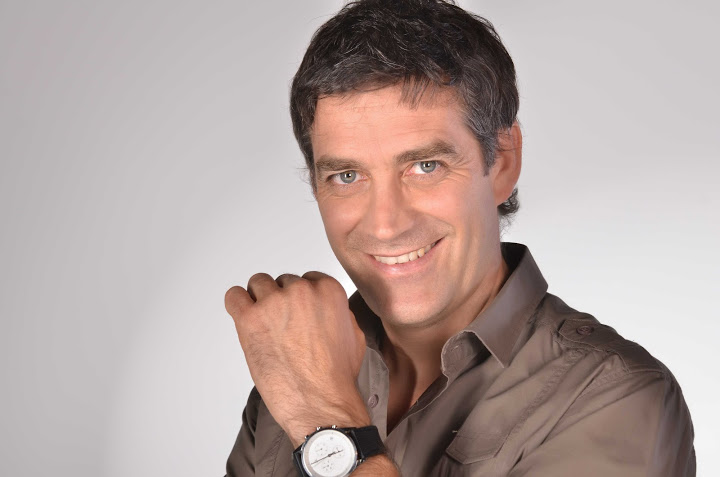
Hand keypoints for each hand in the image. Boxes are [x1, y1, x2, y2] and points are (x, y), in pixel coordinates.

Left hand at [225, 271, 369, 445]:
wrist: (321, 403)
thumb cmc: (337, 376)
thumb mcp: (353, 334)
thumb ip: (337, 312)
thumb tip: (324, 309)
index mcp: (328, 290)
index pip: (307, 278)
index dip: (300, 299)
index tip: (297, 314)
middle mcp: (301, 291)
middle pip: (282, 282)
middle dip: (281, 302)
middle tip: (282, 328)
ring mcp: (274, 303)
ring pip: (258, 284)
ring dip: (259, 301)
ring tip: (264, 326)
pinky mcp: (250, 319)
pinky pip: (233, 296)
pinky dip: (237, 305)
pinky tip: (245, 320)